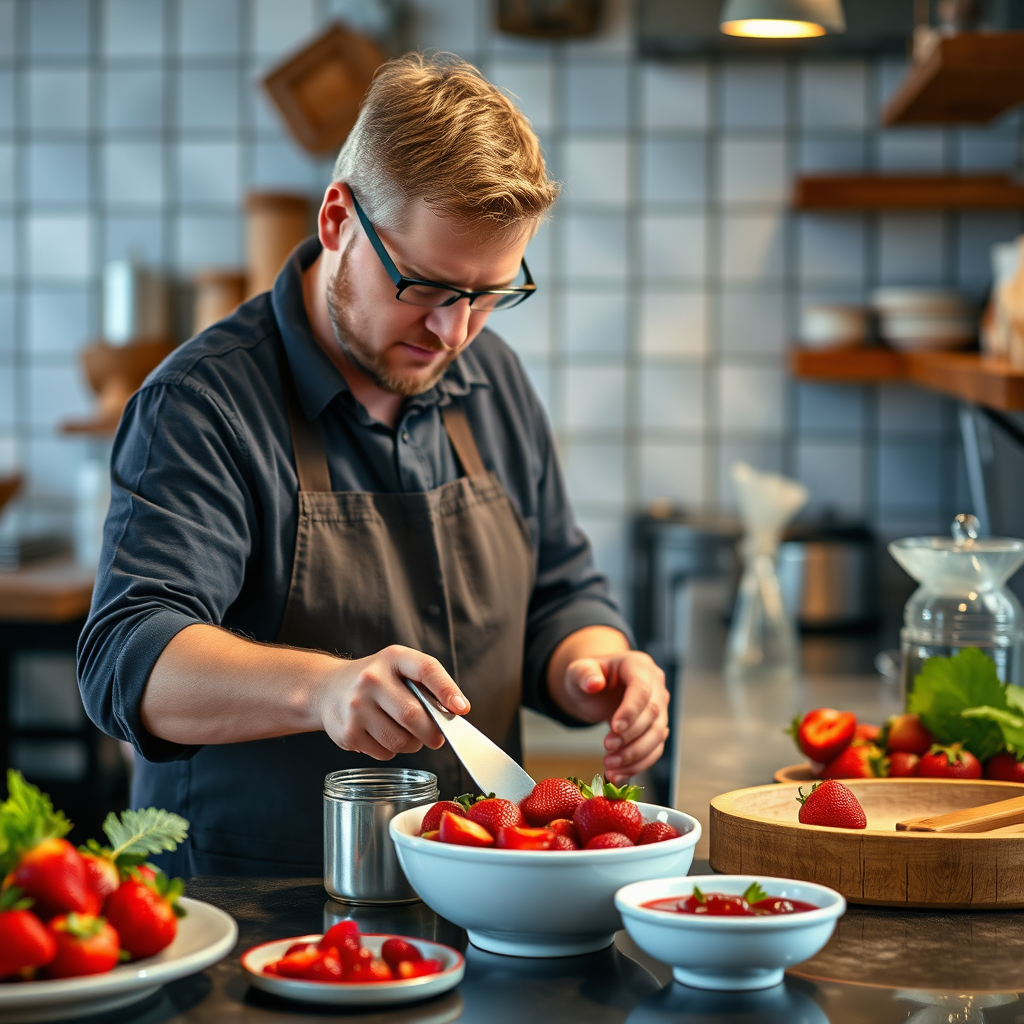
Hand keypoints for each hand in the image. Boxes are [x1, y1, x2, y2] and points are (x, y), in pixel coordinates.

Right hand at [317, 645, 469, 760]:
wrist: (326, 689)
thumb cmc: (375, 680)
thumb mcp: (399, 668)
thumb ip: (427, 685)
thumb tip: (457, 710)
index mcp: (392, 658)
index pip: (425, 669)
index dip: (447, 690)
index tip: (461, 708)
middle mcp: (371, 679)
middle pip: (413, 715)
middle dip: (432, 732)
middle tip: (437, 737)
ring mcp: (356, 707)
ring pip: (400, 740)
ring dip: (412, 744)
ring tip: (406, 734)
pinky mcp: (348, 733)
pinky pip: (384, 753)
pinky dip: (391, 750)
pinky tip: (382, 735)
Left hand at [559, 651, 669, 784]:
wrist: (594, 690)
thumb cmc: (588, 677)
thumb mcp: (578, 671)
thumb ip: (583, 674)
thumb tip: (594, 683)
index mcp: (639, 666)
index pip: (642, 689)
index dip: (631, 710)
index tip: (614, 728)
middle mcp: (655, 685)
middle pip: (653, 714)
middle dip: (631, 736)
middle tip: (607, 748)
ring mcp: (660, 708)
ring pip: (657, 735)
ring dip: (635, 755)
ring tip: (610, 766)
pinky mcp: (656, 728)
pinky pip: (654, 750)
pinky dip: (638, 765)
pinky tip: (618, 775)